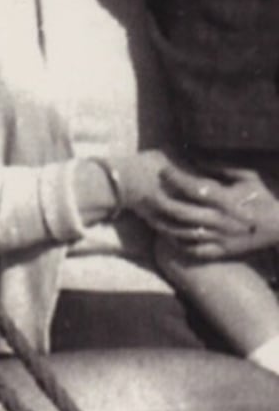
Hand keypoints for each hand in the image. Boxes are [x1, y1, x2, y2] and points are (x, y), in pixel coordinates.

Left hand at [148, 164, 278, 259]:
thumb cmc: (263, 198)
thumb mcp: (249, 177)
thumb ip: (224, 168)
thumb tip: (198, 159)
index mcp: (226, 199)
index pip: (194, 188)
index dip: (176, 178)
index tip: (163, 170)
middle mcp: (219, 219)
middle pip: (181, 212)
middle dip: (160, 203)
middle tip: (146, 195)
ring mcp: (219, 237)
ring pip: (182, 233)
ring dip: (163, 225)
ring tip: (149, 216)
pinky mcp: (220, 251)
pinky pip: (193, 250)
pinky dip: (177, 244)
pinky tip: (168, 236)